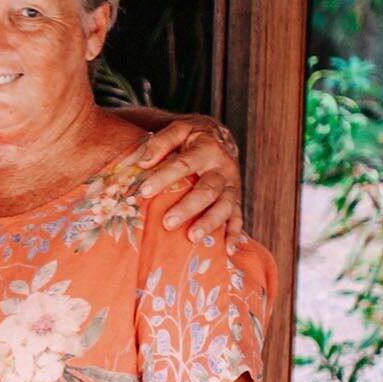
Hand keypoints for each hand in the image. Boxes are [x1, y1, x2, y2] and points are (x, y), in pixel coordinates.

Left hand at [130, 118, 243, 242]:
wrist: (219, 138)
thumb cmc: (191, 138)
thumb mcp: (178, 131)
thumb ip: (161, 142)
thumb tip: (143, 162)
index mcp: (206, 149)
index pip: (184, 164)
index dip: (164, 177)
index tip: (145, 191)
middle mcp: (222, 168)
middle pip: (207, 190)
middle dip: (188, 207)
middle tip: (167, 223)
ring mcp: (232, 186)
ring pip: (224, 206)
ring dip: (209, 223)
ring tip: (192, 237)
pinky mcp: (236, 200)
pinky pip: (238, 218)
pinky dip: (235, 235)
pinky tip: (227, 251)